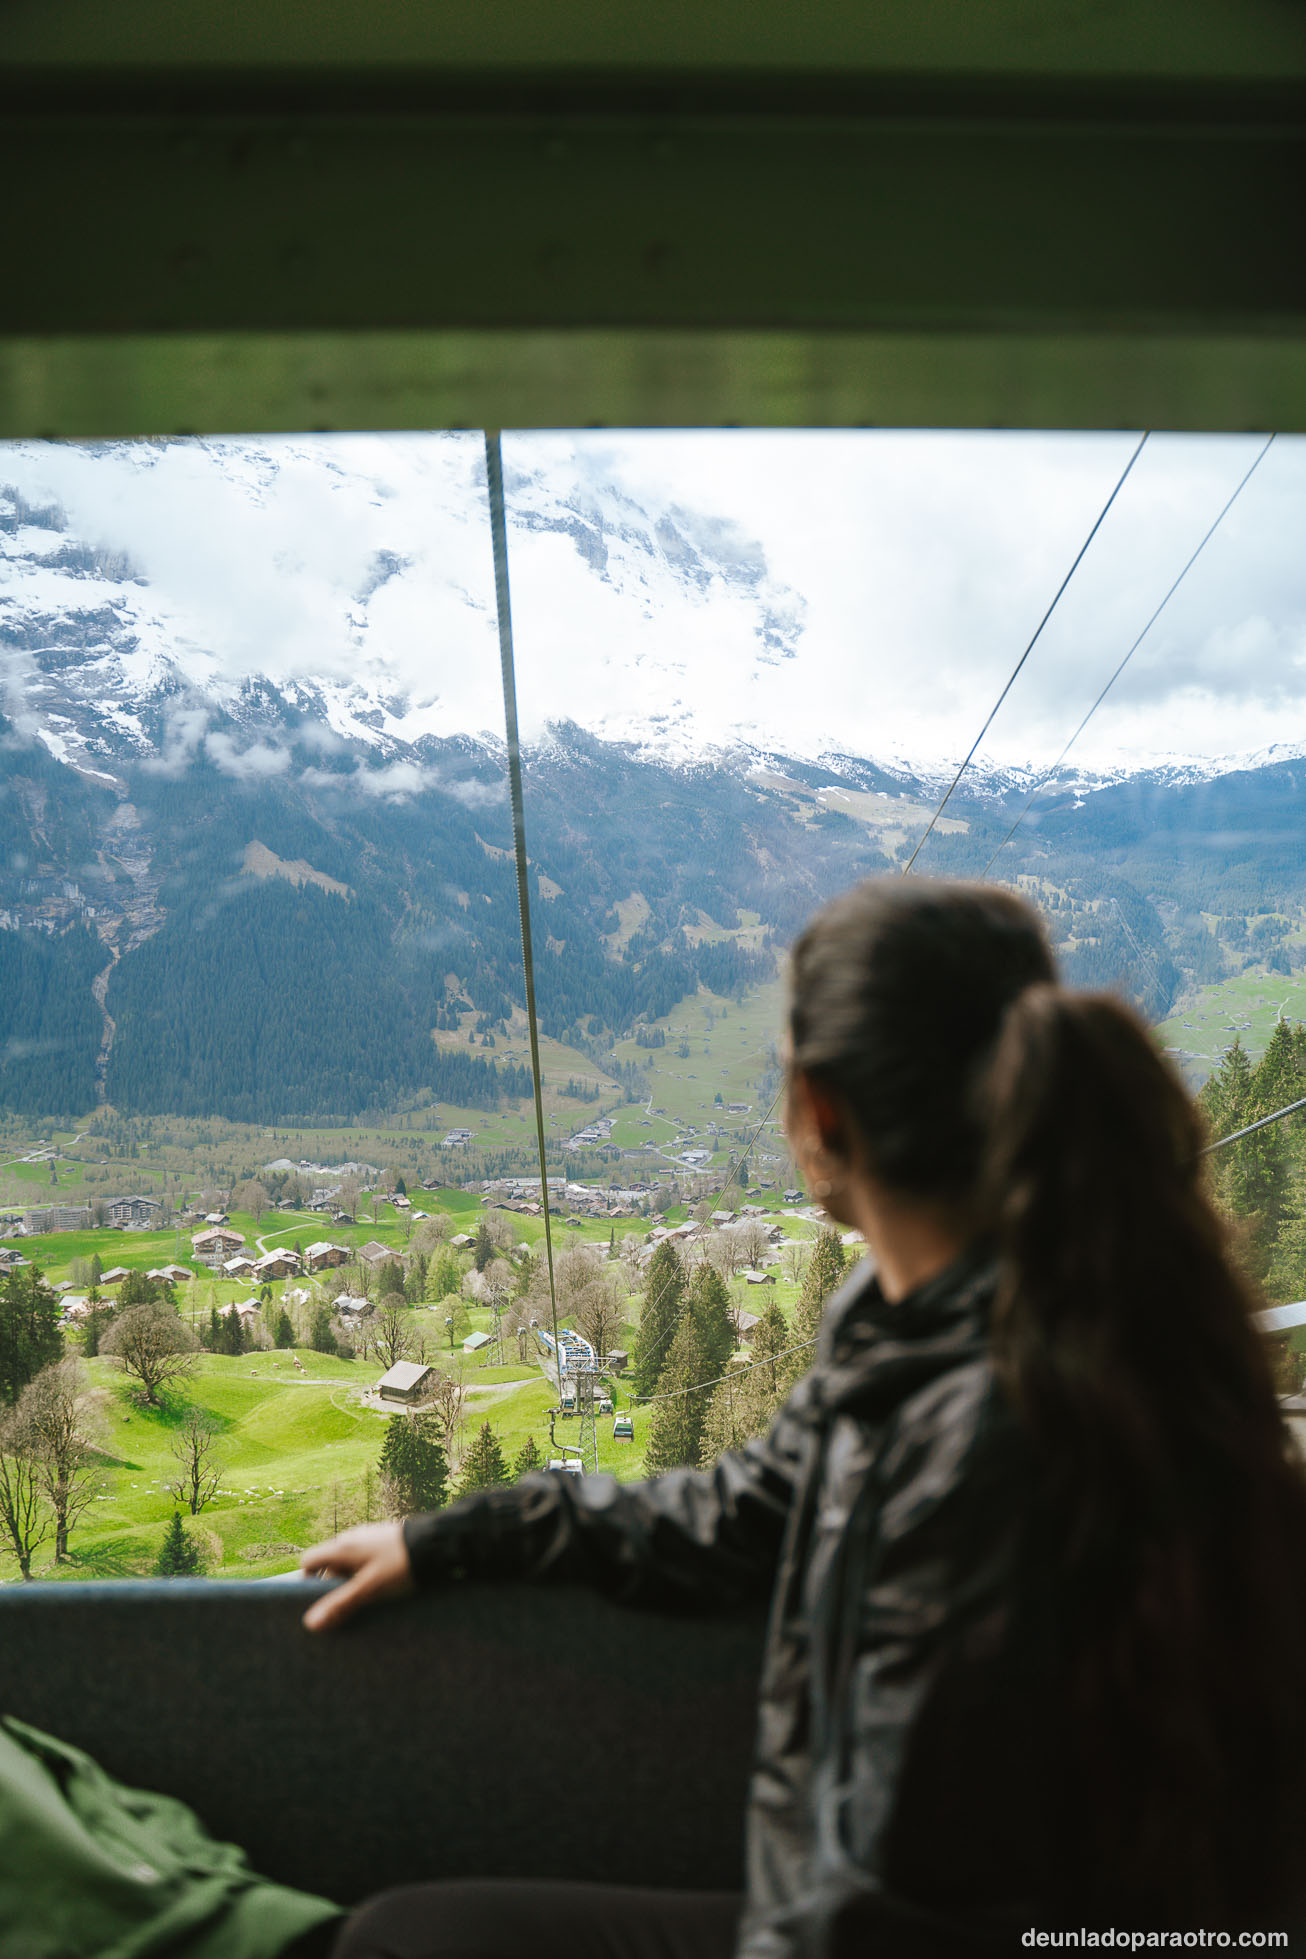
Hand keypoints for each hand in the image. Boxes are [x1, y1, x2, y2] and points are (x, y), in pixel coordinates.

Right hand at [300, 1522, 414, 1631]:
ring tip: (364, 1603)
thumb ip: (340, 1604)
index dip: (307, 1581)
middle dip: (331, 1588)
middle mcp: (351, 1539)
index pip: (309, 1560)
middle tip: (343, 1610)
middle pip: (329, 1566)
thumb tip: (310, 1623)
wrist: (435, 1545)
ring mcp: (367, 1539)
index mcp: (342, 1547)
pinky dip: (364, 1576)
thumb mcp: (368, 1588)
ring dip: (350, 1584)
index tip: (315, 1602)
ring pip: (348, 1565)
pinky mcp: (382, 1543)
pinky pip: (364, 1561)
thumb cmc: (399, 1565)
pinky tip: (378, 1590)